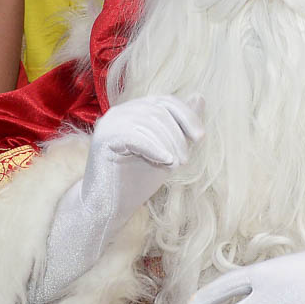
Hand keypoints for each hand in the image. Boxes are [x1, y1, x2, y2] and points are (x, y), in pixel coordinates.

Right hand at [80, 95, 204, 223]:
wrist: (110, 206)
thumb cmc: (138, 179)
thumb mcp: (168, 149)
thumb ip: (181, 126)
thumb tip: (199, 97)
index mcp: (135, 109)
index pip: (166, 101)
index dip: (188, 116)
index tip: (201, 137)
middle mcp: (120, 111)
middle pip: (159, 111)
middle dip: (178, 135)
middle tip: (185, 160)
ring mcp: (110, 123)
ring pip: (148, 122)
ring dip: (168, 144)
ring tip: (175, 165)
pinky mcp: (103, 138)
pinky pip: (135, 136)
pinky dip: (154, 148)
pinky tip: (166, 161)